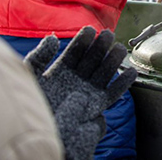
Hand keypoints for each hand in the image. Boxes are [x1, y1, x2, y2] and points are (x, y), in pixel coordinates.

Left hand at [24, 27, 137, 159]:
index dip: (82, 41)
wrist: (39, 130)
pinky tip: (131, 72)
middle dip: (100, 46)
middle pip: (92, 59)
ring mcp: (88, 90)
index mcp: (61, 70)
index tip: (90, 30)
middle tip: (108, 35)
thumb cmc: (31, 102)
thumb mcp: (30, 75)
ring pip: (104, 72)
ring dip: (113, 60)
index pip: (74, 51)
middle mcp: (77, 79)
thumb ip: (40, 56)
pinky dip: (123, 83)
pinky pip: (112, 93)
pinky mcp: (97, 105)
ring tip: (119, 49)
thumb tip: (53, 38)